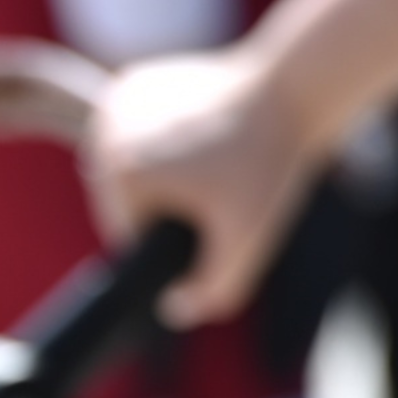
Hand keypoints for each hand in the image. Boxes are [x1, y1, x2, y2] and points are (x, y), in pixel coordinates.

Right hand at [83, 50, 322, 327]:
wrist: (293, 85)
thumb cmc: (270, 160)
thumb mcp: (249, 238)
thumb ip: (214, 291)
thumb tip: (170, 312)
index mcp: (120, 171)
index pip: (131, 236)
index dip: (177, 236)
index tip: (217, 206)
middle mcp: (104, 133)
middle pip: (126, 203)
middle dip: (168, 204)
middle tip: (219, 180)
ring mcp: (114, 104)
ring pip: (129, 172)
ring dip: (163, 176)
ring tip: (211, 157)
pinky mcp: (128, 85)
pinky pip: (134, 139)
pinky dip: (162, 142)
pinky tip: (199, 132)